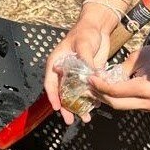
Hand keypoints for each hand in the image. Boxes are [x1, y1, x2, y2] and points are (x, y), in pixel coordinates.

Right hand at [44, 6, 115, 123]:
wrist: (98, 28)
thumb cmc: (86, 32)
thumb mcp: (84, 44)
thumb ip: (85, 60)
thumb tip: (90, 76)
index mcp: (56, 64)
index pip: (51, 84)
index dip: (53, 97)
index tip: (57, 108)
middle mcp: (64, 72)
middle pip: (62, 94)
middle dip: (66, 108)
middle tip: (69, 120)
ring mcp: (75, 76)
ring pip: (74, 95)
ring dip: (79, 107)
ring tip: (85, 118)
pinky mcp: (87, 77)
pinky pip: (87, 91)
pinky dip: (90, 100)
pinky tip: (94, 108)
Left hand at [88, 43, 149, 110]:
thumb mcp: (138, 57)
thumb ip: (120, 70)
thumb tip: (104, 78)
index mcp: (145, 89)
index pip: (116, 91)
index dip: (100, 86)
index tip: (90, 79)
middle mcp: (148, 102)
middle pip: (116, 104)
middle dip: (100, 95)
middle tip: (88, 86)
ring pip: (122, 106)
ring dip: (107, 98)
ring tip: (95, 88)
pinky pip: (129, 104)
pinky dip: (117, 98)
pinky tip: (108, 90)